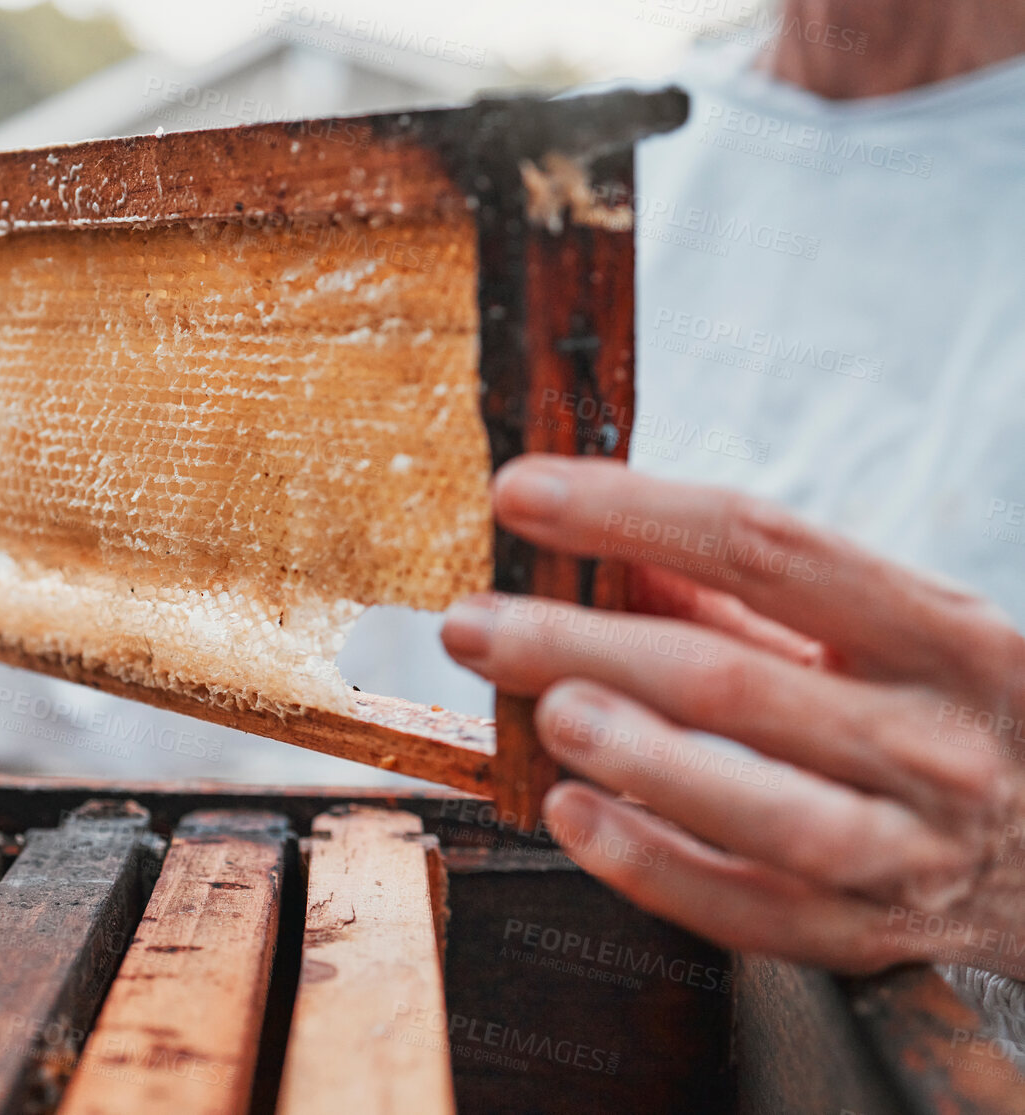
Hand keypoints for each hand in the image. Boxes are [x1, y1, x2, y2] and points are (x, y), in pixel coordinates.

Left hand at [441, 454, 1024, 975]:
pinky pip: (750, 913)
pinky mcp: (873, 934)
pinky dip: (652, 867)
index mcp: (940, 628)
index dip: (631, 511)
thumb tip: (599, 543)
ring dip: (634, 759)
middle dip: (584, 643)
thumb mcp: (890, 629)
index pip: (764, 546)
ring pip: (759, 810)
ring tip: (542, 710)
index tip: (522, 495)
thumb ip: (748, 591)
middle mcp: (934, 738)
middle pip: (732, 681)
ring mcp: (909, 848)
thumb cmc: (954, 711)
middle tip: (475, 622)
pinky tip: (573, 815)